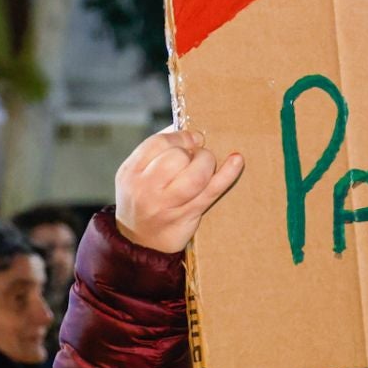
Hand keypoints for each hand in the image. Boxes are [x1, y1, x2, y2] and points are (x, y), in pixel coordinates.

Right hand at [115, 128, 244, 254]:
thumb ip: (156, 150)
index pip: (158, 143)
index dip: (180, 137)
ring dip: (207, 162)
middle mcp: (145, 188)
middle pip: (177, 157)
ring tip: (205, 164)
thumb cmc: (143, 199)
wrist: (139, 241)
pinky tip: (236, 160)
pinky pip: (211, 191)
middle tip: (196, 156)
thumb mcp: (137, 174)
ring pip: (196, 175)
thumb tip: (184, 126)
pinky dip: (227, 174)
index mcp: (131, 172)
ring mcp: (167, 204)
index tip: (192, 139)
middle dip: (193, 152)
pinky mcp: (187, 215)